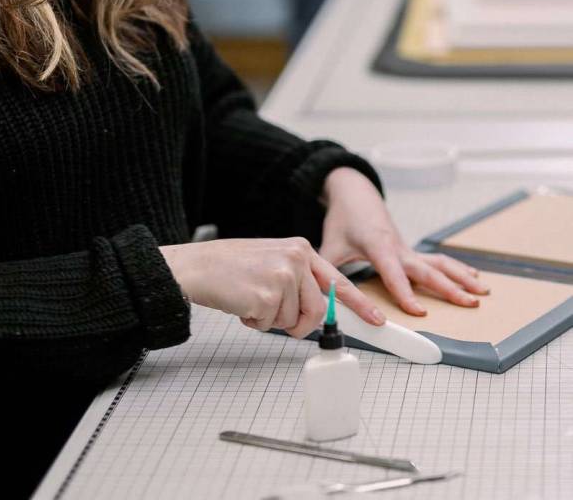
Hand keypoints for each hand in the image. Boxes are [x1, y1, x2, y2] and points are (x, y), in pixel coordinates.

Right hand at [159, 237, 386, 338]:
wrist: (196, 266)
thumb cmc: (229, 267)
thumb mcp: (272, 261)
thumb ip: (298, 279)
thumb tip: (318, 310)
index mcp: (300, 248)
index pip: (337, 280)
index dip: (359, 304)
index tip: (378, 319)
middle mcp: (296, 258)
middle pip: (316, 312)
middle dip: (295, 322)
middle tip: (269, 310)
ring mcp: (283, 277)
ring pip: (293, 322)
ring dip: (269, 320)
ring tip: (250, 297)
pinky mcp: (267, 296)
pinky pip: (270, 326)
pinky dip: (253, 322)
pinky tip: (240, 302)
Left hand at [319, 168, 489, 315]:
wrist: (354, 192)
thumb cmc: (343, 218)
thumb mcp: (329, 245)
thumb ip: (326, 272)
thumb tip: (321, 295)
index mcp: (378, 245)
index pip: (394, 273)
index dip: (406, 292)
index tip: (420, 311)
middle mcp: (397, 246)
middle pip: (427, 269)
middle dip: (450, 288)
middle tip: (470, 304)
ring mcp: (406, 247)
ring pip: (438, 263)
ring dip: (461, 277)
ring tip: (482, 293)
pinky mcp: (409, 248)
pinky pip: (436, 259)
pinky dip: (456, 268)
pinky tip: (473, 277)